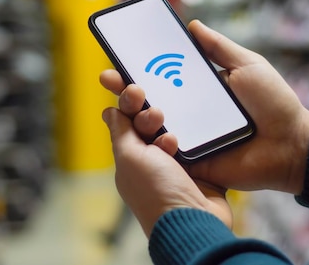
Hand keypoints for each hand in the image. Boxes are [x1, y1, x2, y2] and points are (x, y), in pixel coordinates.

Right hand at [100, 20, 308, 194]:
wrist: (292, 145)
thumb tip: (192, 24)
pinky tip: (133, 128)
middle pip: (151, 100)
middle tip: (109, 78)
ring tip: (124, 99)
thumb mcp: (248, 65)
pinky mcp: (193, 159)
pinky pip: (166, 150)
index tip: (119, 57)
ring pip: (152, 124)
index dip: (140, 68)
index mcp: (199, 90)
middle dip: (125, 88)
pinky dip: (149, 141)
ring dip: (133, 111)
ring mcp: (189, 136)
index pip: (163, 77)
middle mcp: (189, 112)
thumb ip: (219, 47)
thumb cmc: (274, 103)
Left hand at [101, 83, 232, 237]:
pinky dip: (191, 139)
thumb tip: (109, 112)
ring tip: (170, 136)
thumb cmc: (156, 193)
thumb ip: (121, 132)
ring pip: (172, 129)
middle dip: (150, 113)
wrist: (193, 221)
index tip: (134, 88)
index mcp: (129, 157)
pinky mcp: (198, 166)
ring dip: (170, 127)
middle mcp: (150, 159)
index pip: (125, 121)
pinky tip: (186, 143)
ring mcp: (174, 163)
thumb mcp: (130, 158)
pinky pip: (195, 141)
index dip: (128, 102)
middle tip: (155, 113)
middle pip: (148, 122)